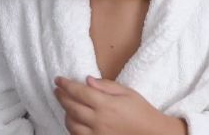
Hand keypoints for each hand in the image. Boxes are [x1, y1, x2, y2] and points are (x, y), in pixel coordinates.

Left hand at [53, 76, 186, 134]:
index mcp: (106, 104)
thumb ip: (106, 85)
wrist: (151, 133)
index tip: (58, 79)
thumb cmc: (141, 111)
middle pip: (71, 107)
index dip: (66, 85)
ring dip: (65, 112)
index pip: (79, 92)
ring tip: (66, 105)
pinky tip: (73, 120)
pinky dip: (72, 127)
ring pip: (71, 123)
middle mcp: (98, 120)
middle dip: (61, 96)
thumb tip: (87, 80)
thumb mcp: (127, 92)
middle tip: (57, 89)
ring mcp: (96, 134)